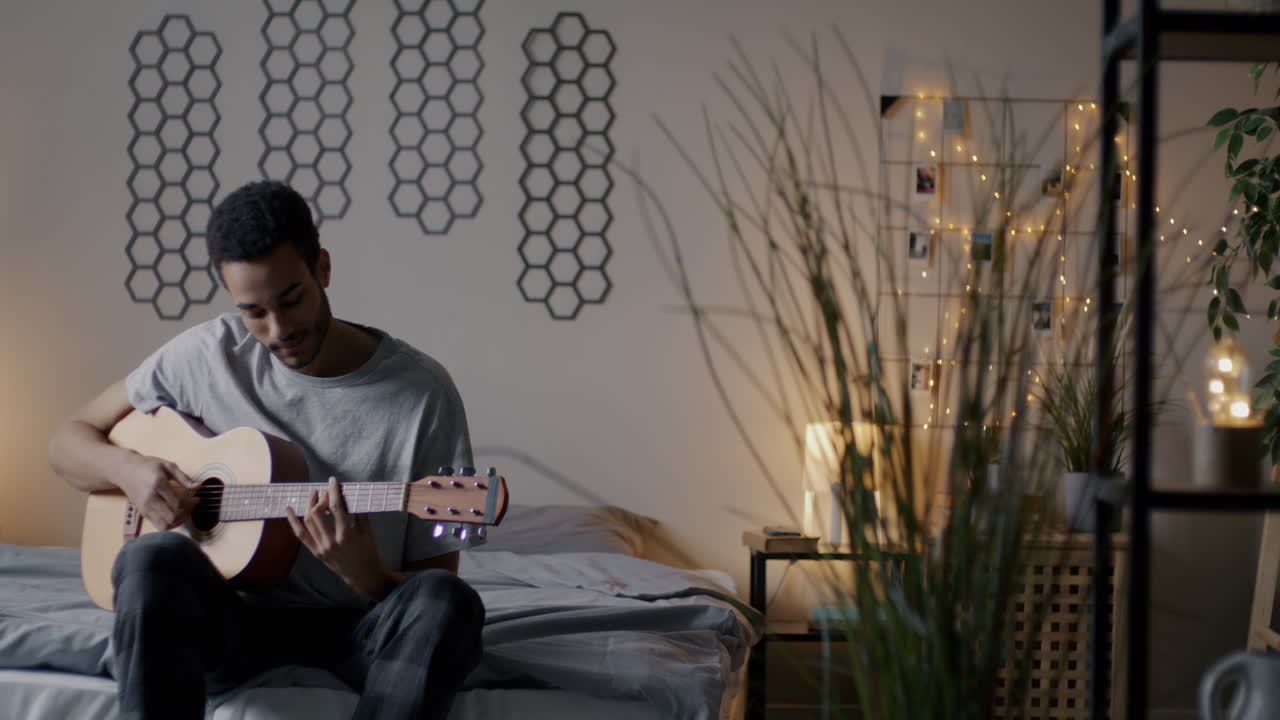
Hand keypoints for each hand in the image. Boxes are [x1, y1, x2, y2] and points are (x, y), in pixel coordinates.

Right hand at [118, 453, 198, 529]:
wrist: (125, 470)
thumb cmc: (148, 466)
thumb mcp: (168, 466)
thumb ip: (184, 478)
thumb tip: (199, 487)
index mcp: (158, 485)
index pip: (178, 503)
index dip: (191, 503)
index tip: (198, 499)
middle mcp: (150, 498)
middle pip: (172, 517)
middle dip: (185, 514)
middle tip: (191, 506)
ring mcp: (144, 507)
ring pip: (164, 525)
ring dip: (177, 522)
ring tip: (183, 512)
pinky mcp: (142, 512)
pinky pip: (158, 526)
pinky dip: (169, 524)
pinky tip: (174, 514)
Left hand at [286, 477, 392, 597]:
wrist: (363, 575)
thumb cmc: (368, 551)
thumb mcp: (368, 531)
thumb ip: (359, 512)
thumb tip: (350, 495)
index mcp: (346, 534)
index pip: (335, 507)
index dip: (333, 491)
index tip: (332, 481)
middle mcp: (331, 541)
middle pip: (317, 513)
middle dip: (319, 498)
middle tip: (323, 490)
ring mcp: (321, 548)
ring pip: (308, 522)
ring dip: (308, 505)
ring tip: (312, 495)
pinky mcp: (316, 552)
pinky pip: (300, 535)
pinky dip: (293, 521)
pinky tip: (288, 509)